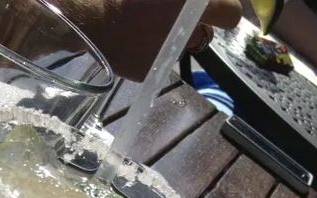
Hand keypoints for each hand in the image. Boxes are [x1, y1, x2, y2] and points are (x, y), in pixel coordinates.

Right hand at [94, 0, 241, 79]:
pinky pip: (157, 59)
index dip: (223, 7)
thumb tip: (191, 1)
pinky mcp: (150, 71)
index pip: (231, 14)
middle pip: (206, 33)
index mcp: (192, 4)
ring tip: (146, 22)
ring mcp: (169, 55)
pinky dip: (149, 50)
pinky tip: (131, 37)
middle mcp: (188, 33)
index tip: (211, 3)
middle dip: (196, 23)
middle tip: (174, 11)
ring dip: (172, 35)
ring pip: (182, 46)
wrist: (86, 16)